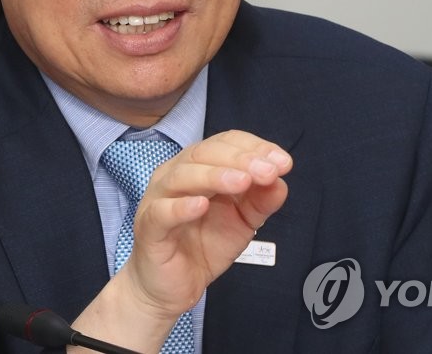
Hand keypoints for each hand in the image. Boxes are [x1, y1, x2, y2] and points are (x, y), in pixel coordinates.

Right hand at [118, 129, 292, 318]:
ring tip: (243, 181)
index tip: (282, 161)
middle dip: (240, 159)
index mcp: (198, 168)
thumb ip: (261, 201)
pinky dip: (182, 206)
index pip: (224, 143)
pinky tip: (201, 205)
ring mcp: (158, 199)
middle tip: (268, 171)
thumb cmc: (201, 246)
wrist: (172, 288)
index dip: (254, 147)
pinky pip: (162, 212)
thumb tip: (280, 182)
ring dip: (215, 175)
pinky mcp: (149, 227)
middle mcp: (176, 176)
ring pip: (183, 176)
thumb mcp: (243, 222)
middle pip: (204, 153)